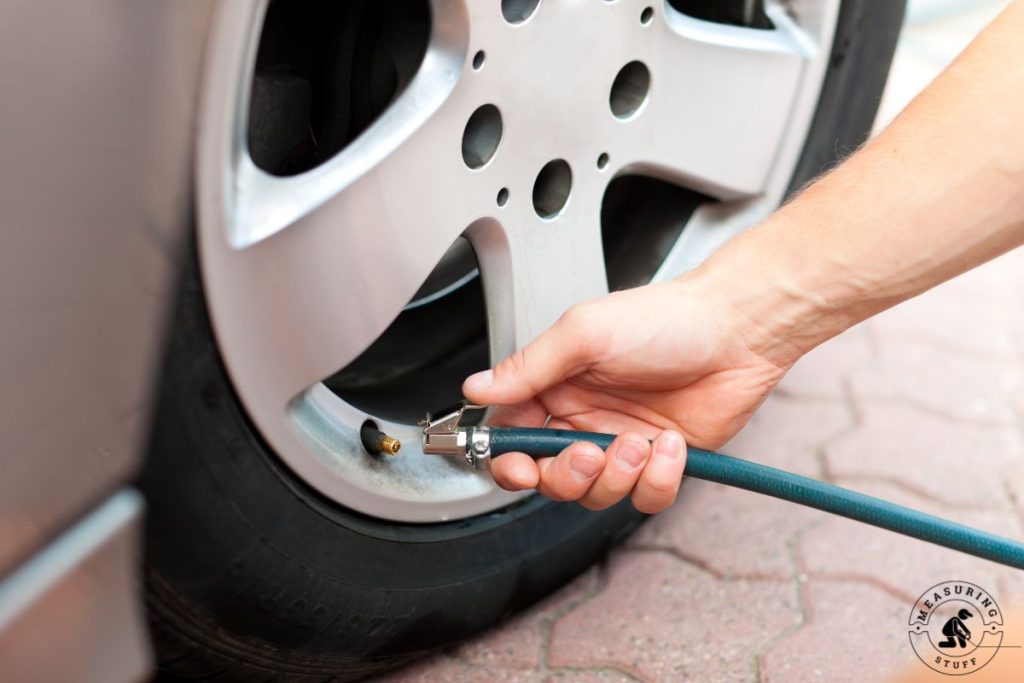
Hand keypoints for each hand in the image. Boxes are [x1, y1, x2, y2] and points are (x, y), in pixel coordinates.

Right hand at [462, 274, 795, 512]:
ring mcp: (622, 444)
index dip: (509, 460)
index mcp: (556, 388)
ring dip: (617, 477)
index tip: (518, 466)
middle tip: (588, 452)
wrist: (738, 330)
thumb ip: (527, 368)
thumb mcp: (583, 334)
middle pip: (550, 478)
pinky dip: (658, 479)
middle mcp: (584, 419)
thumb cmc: (666, 318)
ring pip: (596, 496)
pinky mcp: (662, 463)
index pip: (513, 438)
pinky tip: (670, 446)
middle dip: (566, 475)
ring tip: (639, 442)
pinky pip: (645, 498)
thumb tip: (476, 389)